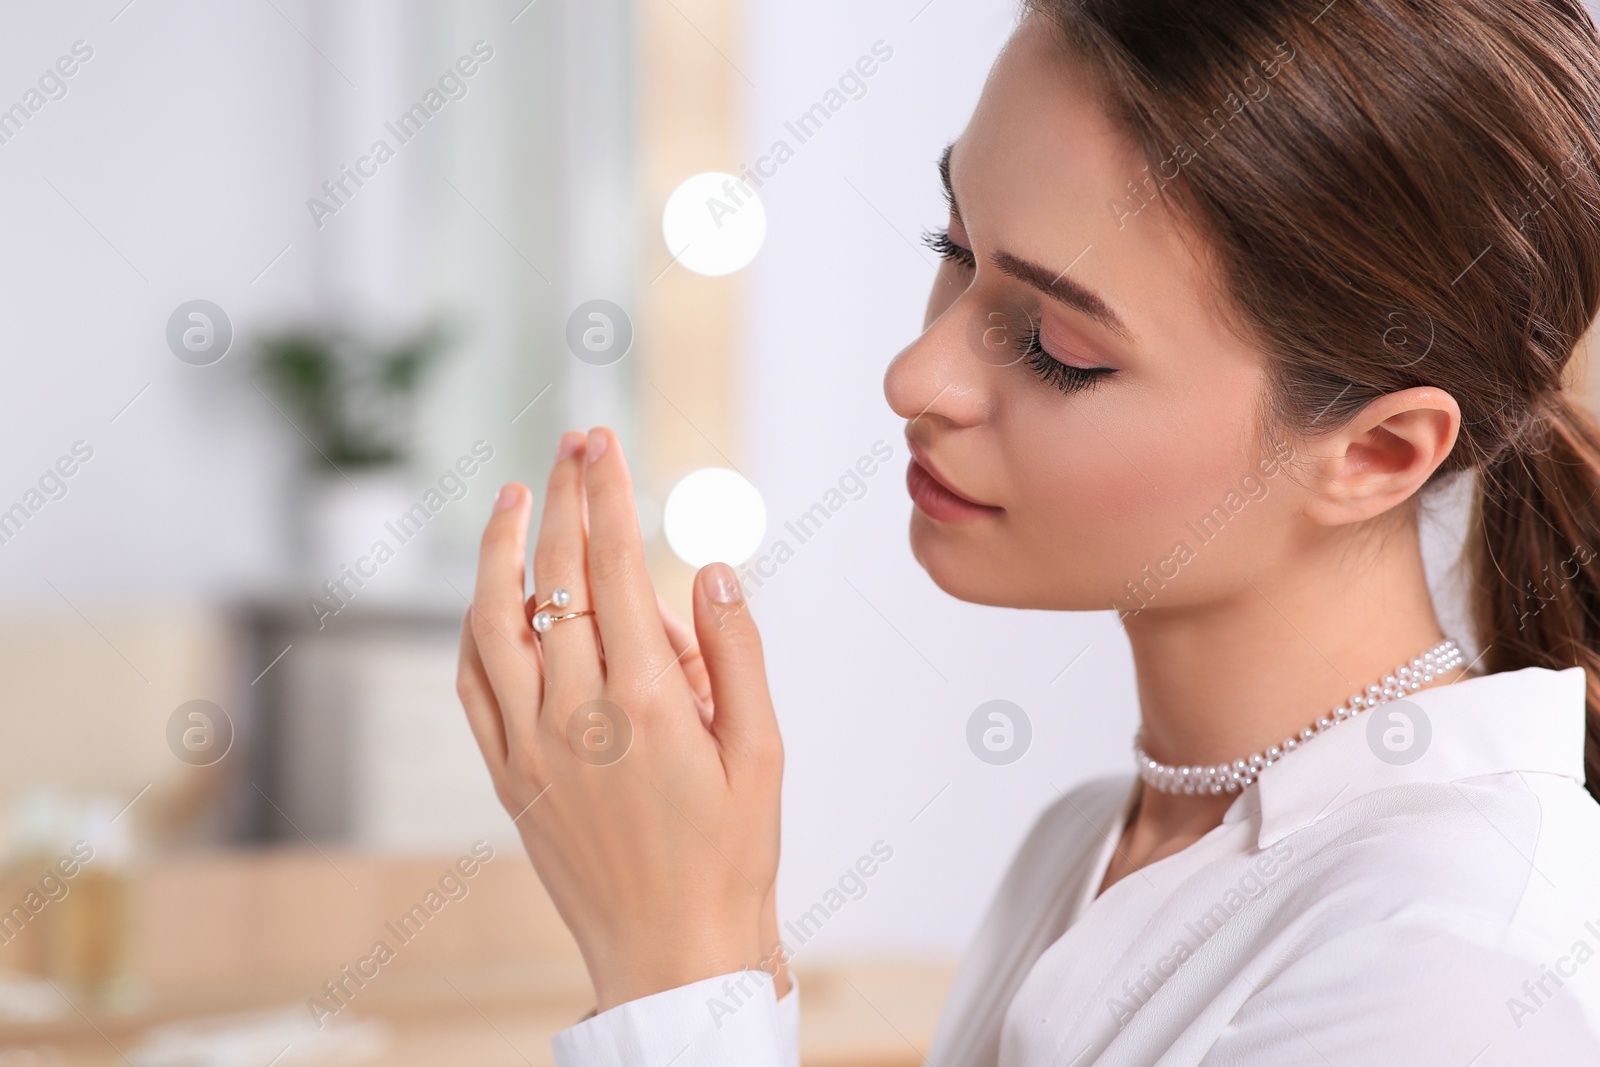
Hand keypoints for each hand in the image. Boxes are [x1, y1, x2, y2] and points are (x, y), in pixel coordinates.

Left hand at [455, 427, 784, 1011]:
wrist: (671, 954)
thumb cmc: (729, 857)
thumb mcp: (763, 753)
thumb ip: (737, 653)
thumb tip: (711, 569)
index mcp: (646, 701)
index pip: (618, 566)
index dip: (607, 493)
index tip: (602, 442)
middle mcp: (576, 713)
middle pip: (556, 578)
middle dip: (563, 498)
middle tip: (573, 443)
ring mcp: (530, 745)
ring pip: (493, 621)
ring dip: (498, 549)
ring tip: (512, 498)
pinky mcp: (508, 775)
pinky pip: (472, 683)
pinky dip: (474, 627)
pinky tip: (490, 597)